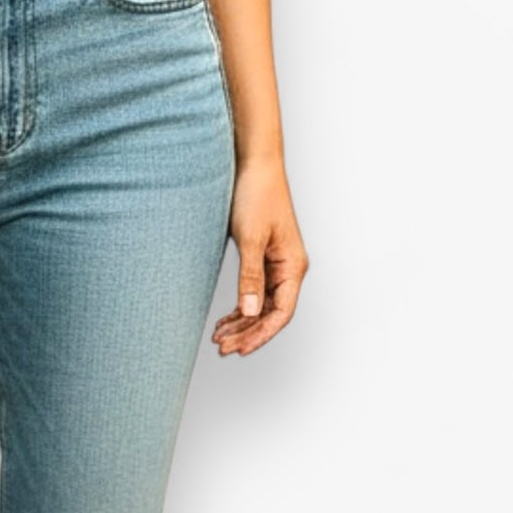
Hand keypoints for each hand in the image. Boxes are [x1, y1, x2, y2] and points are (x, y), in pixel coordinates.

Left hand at [213, 161, 307, 356]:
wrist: (253, 163)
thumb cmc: (256, 194)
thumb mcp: (250, 238)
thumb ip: (250, 276)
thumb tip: (250, 312)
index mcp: (293, 266)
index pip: (280, 313)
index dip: (260, 334)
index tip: (239, 348)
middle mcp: (288, 268)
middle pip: (270, 313)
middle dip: (247, 332)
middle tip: (222, 347)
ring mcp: (276, 263)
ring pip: (261, 304)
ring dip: (242, 322)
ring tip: (219, 337)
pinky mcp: (262, 256)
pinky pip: (254, 291)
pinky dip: (241, 306)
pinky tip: (226, 318)